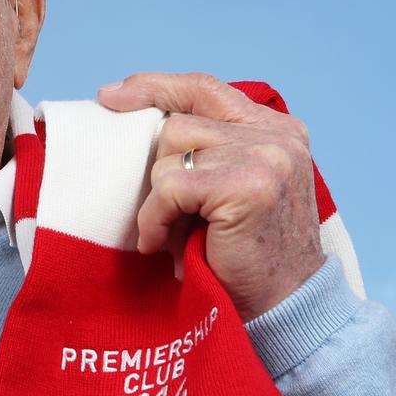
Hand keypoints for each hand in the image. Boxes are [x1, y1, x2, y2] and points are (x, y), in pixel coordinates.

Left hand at [96, 72, 324, 320]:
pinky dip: (156, 219)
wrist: (284, 308)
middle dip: (160, 171)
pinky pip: (170, 187)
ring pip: (171, 153)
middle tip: (170, 217)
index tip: (110, 97)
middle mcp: (277, 135)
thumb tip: (131, 120)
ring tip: (173, 233)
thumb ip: (206, 153)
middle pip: (178, 124)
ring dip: (158, 199)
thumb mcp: (228, 191)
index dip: (154, 87)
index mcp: (276, 129)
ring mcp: (266, 156)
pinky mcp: (249, 186)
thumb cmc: (245, 256)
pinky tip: (163, 245)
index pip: (204, 88)